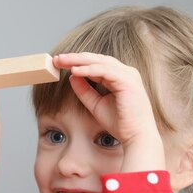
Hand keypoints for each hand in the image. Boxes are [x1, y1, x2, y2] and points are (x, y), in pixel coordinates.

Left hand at [53, 52, 164, 171]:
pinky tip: (75, 70)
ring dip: (79, 60)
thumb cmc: (120, 122)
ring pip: (100, 61)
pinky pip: (105, 71)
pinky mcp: (127, 81)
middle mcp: (125, 72)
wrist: (135, 135)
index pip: (96, 64)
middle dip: (75, 57)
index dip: (77, 62)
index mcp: (119, 76)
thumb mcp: (95, 104)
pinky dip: (89, 70)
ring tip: (63, 61)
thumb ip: (84, 90)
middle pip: (96, 59)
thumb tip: (72, 76)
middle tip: (57, 58)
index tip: (59, 63)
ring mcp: (128, 75)